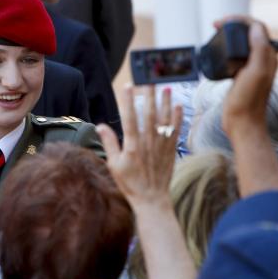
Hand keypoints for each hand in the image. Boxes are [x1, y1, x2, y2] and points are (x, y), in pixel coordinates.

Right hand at [97, 86, 182, 207]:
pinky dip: (177, 117)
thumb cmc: (130, 183)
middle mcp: (148, 143)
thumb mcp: (114, 165)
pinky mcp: (170, 150)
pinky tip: (177, 105)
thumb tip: (101, 126)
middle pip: (148, 114)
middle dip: (149, 95)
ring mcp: (161, 146)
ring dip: (165, 102)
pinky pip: (175, 130)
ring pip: (163, 119)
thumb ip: (109, 143)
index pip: (129, 118)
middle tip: (149, 79)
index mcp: (132, 146)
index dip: (128, 101)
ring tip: (165, 86)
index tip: (127, 86)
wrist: (151, 199)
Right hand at [222, 21, 276, 137]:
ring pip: (242, 43)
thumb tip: (254, 28)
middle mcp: (261, 60)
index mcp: (267, 57)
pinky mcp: (240, 75)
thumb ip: (258, 50)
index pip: (257, 28)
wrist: (242, 123)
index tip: (222, 21)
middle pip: (250, 33)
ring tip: (216, 33)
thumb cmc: (248, 101)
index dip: (240, 20)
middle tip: (216, 25)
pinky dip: (226, 49)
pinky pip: (235, 55)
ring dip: (230, 35)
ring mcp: (251, 68)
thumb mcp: (255, 73)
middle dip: (234, 24)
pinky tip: (217, 53)